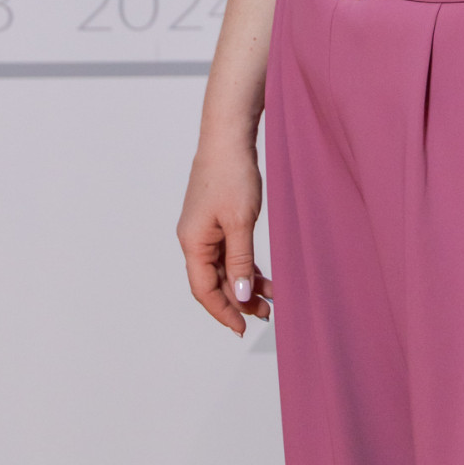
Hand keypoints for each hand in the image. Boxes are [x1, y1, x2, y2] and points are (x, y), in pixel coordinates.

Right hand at [176, 133, 273, 335]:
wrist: (229, 136)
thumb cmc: (231, 174)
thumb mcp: (240, 221)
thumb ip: (240, 261)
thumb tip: (239, 296)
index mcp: (193, 242)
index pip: (204, 289)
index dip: (222, 311)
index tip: (242, 328)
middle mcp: (194, 239)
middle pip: (214, 281)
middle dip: (238, 300)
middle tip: (265, 314)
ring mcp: (204, 229)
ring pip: (223, 267)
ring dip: (244, 283)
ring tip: (270, 297)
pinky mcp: (216, 219)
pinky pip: (228, 251)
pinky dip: (244, 264)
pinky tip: (262, 274)